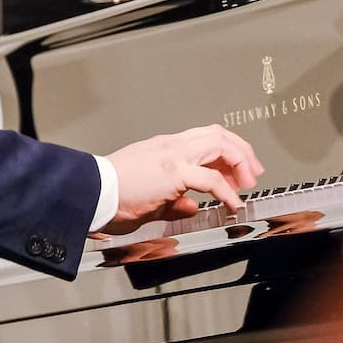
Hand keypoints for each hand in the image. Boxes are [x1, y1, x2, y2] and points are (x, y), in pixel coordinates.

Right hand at [100, 125, 263, 234]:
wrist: (90, 193)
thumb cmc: (110, 195)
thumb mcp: (150, 198)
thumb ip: (173, 201)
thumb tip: (191, 207)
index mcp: (165, 148)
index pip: (206, 139)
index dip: (228, 152)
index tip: (239, 170)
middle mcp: (171, 146)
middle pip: (219, 135)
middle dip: (242, 152)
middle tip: (252, 173)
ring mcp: (173, 156)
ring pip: (220, 144)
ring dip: (240, 162)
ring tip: (246, 184)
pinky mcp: (172, 172)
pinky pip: (210, 179)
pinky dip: (227, 191)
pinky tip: (232, 203)